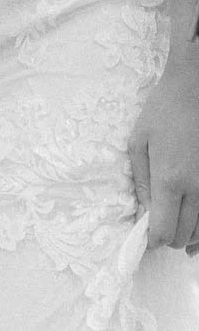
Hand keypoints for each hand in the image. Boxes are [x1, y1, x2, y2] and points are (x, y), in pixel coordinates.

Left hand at [129, 63, 198, 251]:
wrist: (193, 91)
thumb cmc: (162, 112)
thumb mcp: (139, 142)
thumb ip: (140, 181)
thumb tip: (143, 212)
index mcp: (169, 179)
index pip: (163, 230)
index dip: (152, 239)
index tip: (146, 235)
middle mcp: (195, 189)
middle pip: (183, 236)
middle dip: (167, 237)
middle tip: (157, 225)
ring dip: (186, 233)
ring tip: (173, 221)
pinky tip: (192, 220)